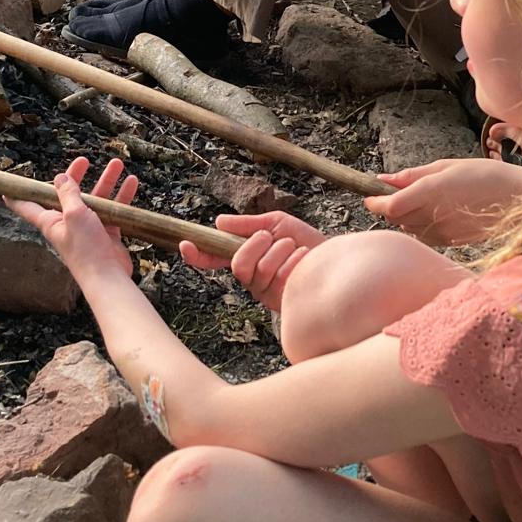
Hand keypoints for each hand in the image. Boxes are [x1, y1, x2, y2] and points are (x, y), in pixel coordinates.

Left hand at [6, 156, 138, 281]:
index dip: (17, 196)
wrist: (107, 277)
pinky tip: (131, 183)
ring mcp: (88, 228)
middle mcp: (68, 223)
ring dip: (106, 182)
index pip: (28, 206)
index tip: (7, 188)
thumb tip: (60, 178)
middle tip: (84, 161)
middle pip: (69, 195)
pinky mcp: (106, 233)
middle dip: (76, 177)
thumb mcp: (74, 214)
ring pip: (96, 199)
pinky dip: (121, 197)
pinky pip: (113, 211)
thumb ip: (68, 194)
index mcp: (51, 220)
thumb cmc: (85, 249)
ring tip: (117, 164)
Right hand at [181, 210, 323, 309]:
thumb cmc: (306, 241)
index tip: (185, 244)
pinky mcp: (282, 299)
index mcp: (246, 256)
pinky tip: (304, 259)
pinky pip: (279, 278)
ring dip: (279, 251)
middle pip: (237, 265)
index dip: (198, 254)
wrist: (335, 258)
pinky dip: (293, 261)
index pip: (215, 258)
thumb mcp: (277, 224)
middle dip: (254, 245)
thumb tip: (218, 222)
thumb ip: (248, 225)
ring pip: (259, 270)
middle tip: (271, 236)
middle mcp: (251, 277)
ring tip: (295, 247)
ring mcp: (266, 291)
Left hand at [364, 157, 521, 245]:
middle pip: (396, 219)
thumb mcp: (447, 166)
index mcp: (431, 191)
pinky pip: (425, 237)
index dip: (375, 203)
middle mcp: (434, 215)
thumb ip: (413, 175)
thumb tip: (384, 179)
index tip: (369, 197)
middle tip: (397, 193)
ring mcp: (443, 232)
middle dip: (390, 208)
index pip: (390, 206)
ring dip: (405, 218)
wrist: (519, 199)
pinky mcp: (452, 243)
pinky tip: (436, 214)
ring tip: (423, 201)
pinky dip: (421, 227)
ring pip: (409, 229)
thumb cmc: (485, 175)